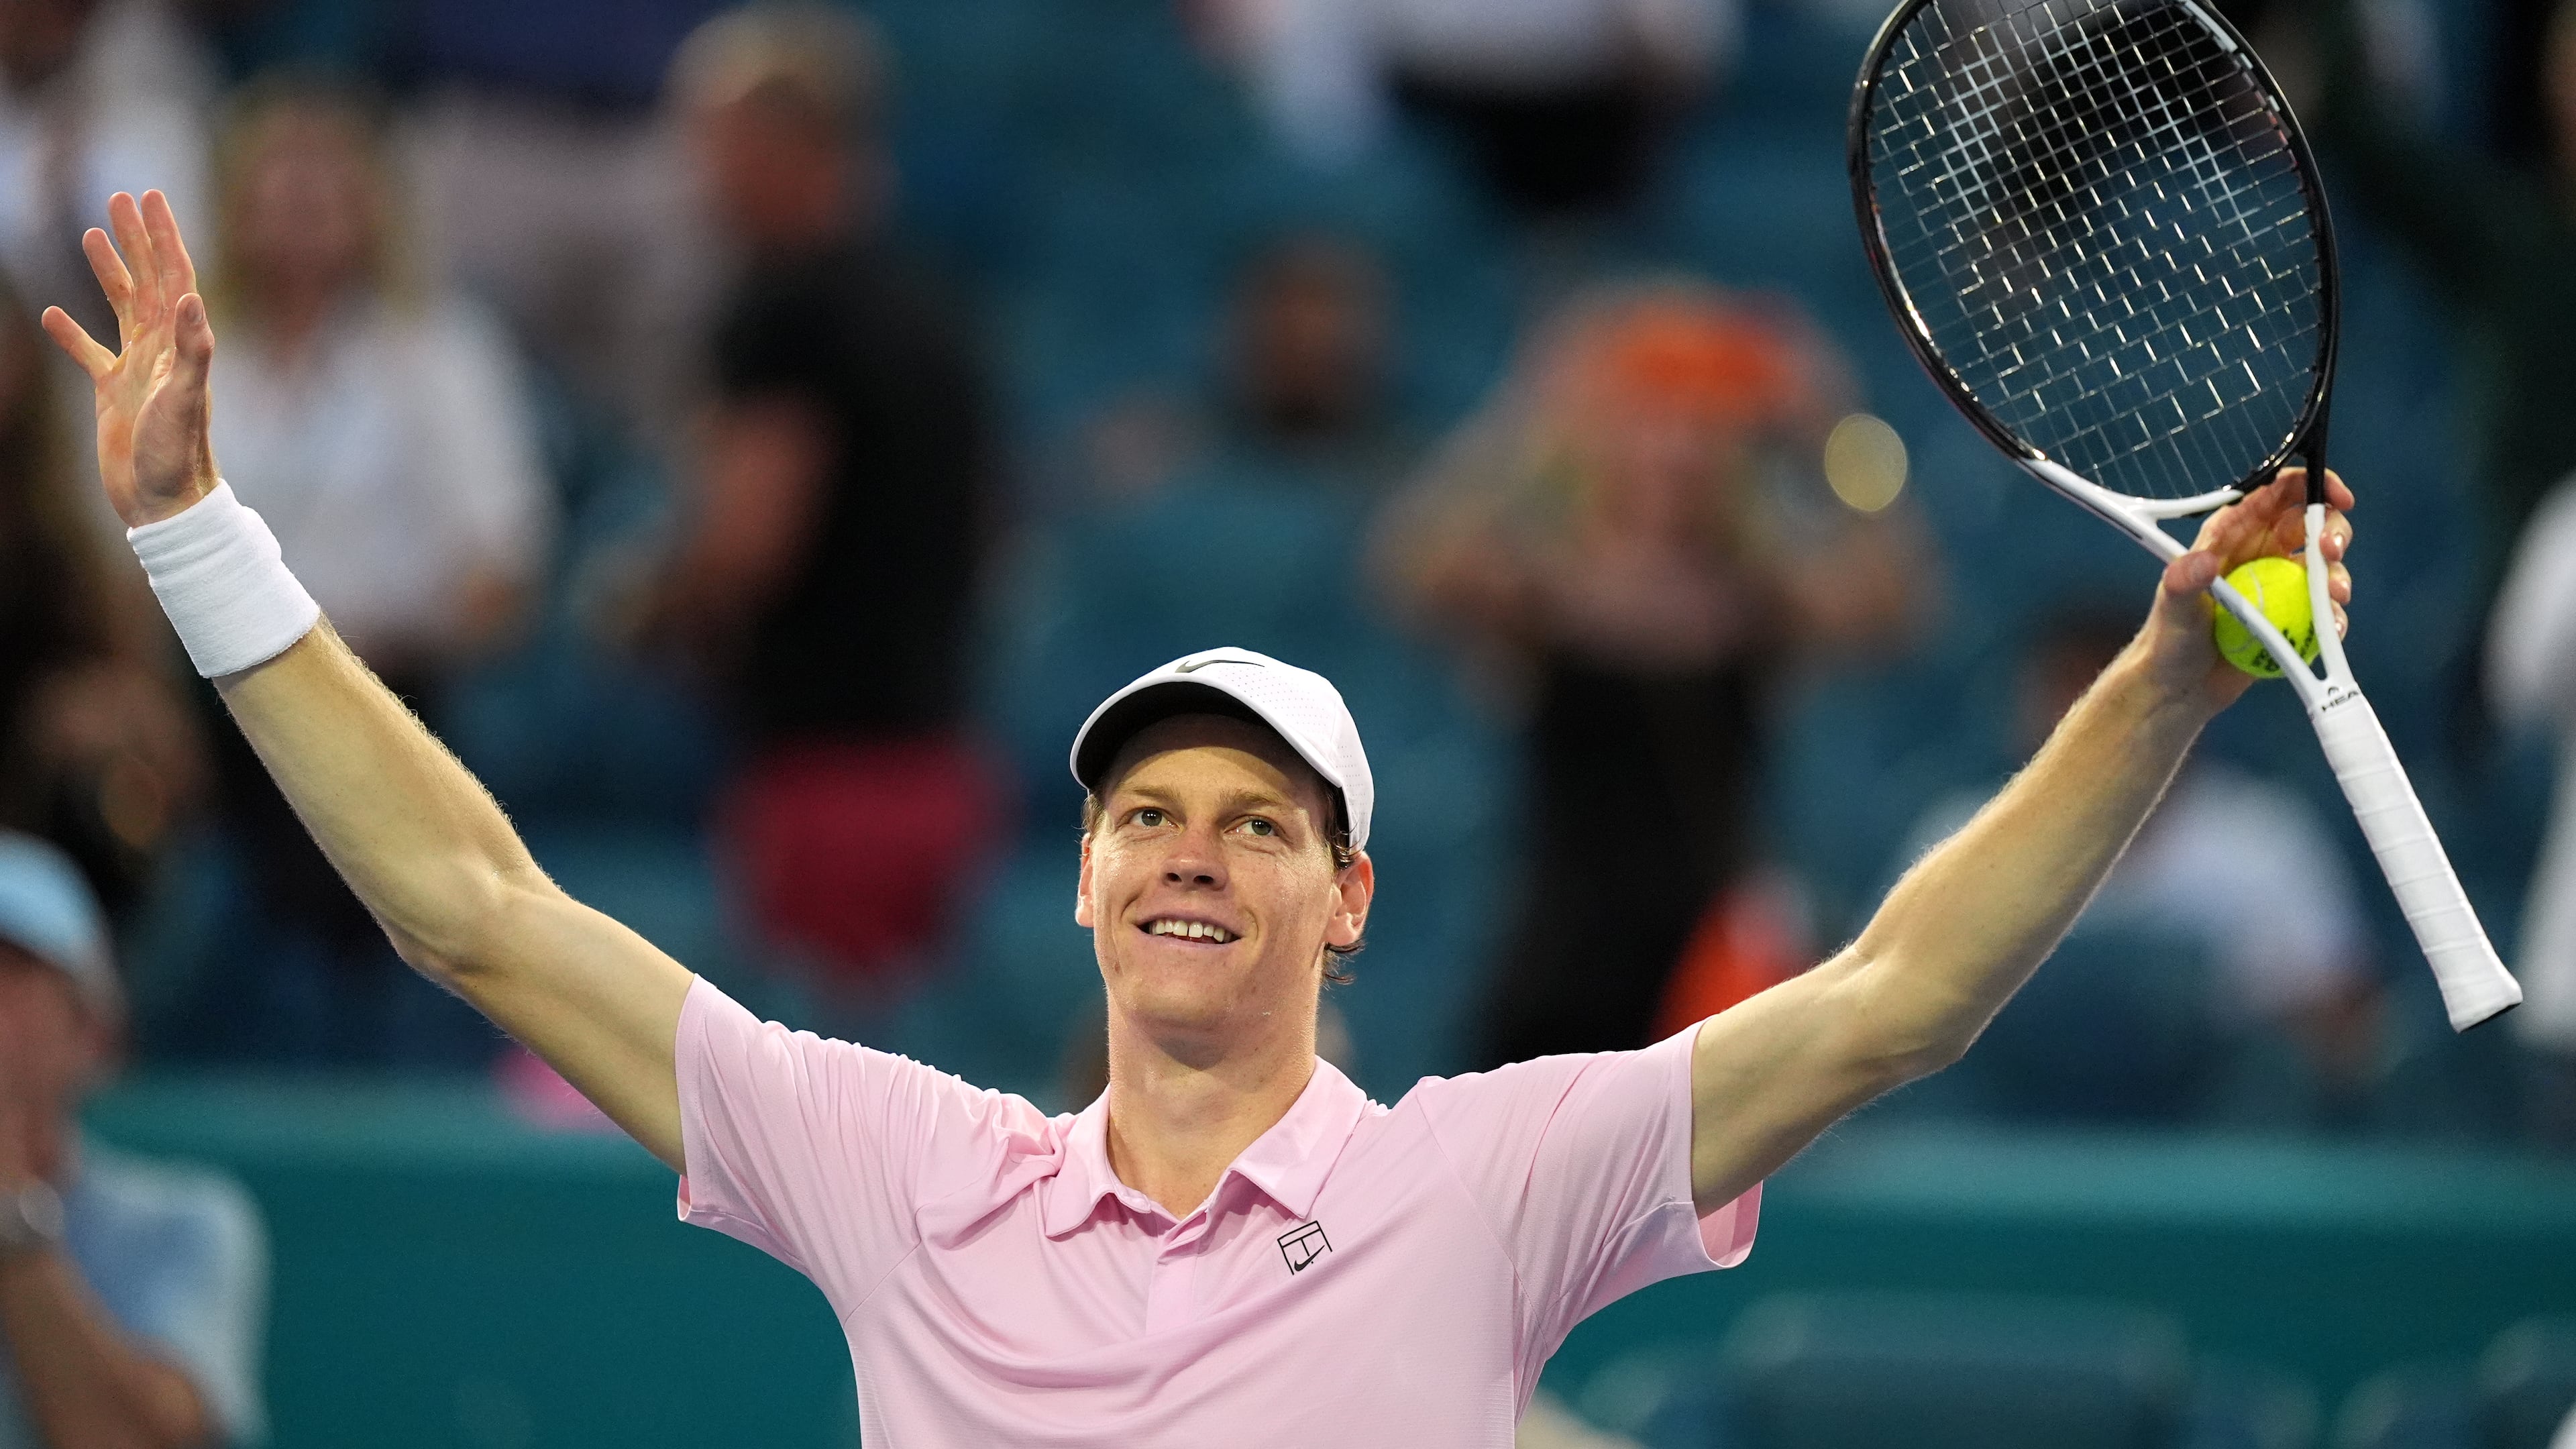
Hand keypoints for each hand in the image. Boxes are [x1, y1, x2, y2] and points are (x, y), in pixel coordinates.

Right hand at [40, 190, 219, 527]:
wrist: (166, 503)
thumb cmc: (179, 456)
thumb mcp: (186, 400)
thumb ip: (193, 351)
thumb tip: (191, 298)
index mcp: (181, 346)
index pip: (176, 277)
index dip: (164, 236)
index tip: (151, 197)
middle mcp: (163, 351)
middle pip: (148, 281)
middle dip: (136, 239)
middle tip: (121, 197)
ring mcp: (137, 370)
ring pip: (121, 307)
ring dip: (109, 270)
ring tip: (91, 234)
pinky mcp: (113, 393)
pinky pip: (89, 354)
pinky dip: (71, 333)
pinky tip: (52, 313)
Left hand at [2141, 466, 2354, 709]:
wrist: (2179, 688)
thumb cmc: (2168, 640)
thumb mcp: (2172, 608)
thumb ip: (2183, 582)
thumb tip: (2202, 561)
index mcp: (2233, 533)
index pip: (2278, 492)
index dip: (2313, 484)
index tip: (2338, 497)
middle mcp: (2261, 552)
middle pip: (2313, 522)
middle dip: (2333, 529)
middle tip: (2329, 552)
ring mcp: (2280, 584)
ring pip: (2326, 565)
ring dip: (2338, 576)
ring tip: (2333, 597)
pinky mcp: (2293, 616)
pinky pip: (2324, 607)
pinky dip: (2334, 615)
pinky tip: (2329, 629)